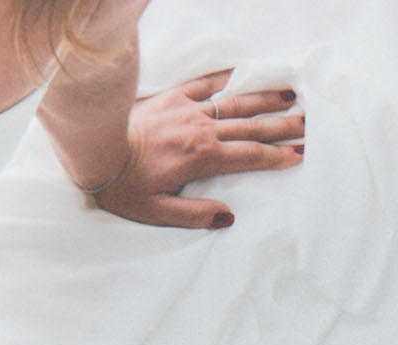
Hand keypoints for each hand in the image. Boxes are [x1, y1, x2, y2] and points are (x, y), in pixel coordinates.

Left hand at [91, 70, 304, 228]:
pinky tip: (239, 74)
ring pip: (233, 103)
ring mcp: (184, 110)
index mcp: (202, 158)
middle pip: (251, 127)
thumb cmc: (121, 185)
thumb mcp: (157, 212)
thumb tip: (228, 217)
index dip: (278, 156)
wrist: (88, 146)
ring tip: (290, 95)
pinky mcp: (168, 97)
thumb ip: (195, 215)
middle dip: (283, 125)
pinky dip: (223, 79)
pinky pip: (201, 84)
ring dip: (263, 99)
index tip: (302, 154)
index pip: (251, 156)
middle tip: (310, 122)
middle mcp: (200, 129)